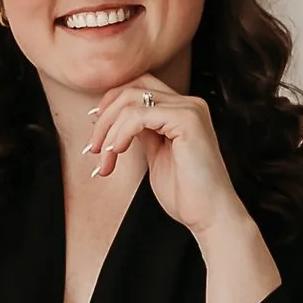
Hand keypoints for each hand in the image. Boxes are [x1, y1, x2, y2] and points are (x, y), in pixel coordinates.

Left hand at [81, 81, 282, 302]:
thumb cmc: (185, 193)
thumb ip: (141, 133)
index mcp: (182, 110)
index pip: (138, 88)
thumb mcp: (155, 155)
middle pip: (132, 87)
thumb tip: (112, 121)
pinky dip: (120, 133)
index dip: (110, 105)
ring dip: (108, 129)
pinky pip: (139, 115)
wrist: (209, 215)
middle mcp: (189, 103)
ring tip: (103, 158)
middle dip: (105, 116)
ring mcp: (190, 109)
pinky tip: (116, 153)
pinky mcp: (187, 120)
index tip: (95, 133)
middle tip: (93, 148)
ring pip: (131, 100)